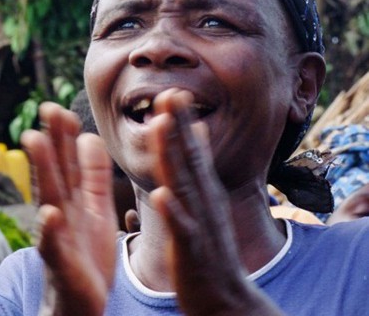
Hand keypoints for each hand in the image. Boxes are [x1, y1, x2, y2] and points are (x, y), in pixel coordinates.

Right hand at [21, 102, 116, 315]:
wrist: (84, 300)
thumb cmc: (88, 251)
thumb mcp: (96, 206)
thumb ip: (94, 175)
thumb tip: (90, 137)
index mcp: (75, 199)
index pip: (70, 162)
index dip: (67, 137)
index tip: (63, 108)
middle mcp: (62, 212)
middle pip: (57, 171)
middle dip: (52, 140)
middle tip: (48, 108)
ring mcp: (59, 236)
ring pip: (49, 198)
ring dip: (42, 169)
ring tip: (35, 139)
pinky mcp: (61, 264)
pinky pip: (54, 245)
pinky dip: (50, 229)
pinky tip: (49, 212)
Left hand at [148, 89, 283, 315]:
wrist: (226, 299)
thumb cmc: (210, 247)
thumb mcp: (208, 202)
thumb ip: (201, 168)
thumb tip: (198, 133)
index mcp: (203, 191)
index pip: (191, 151)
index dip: (182, 122)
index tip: (171, 92)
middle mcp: (203, 201)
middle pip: (189, 159)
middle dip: (178, 126)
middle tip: (168, 92)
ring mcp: (199, 225)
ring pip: (183, 185)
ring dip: (172, 155)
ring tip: (161, 125)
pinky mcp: (192, 252)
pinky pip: (182, 230)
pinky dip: (173, 212)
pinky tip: (163, 195)